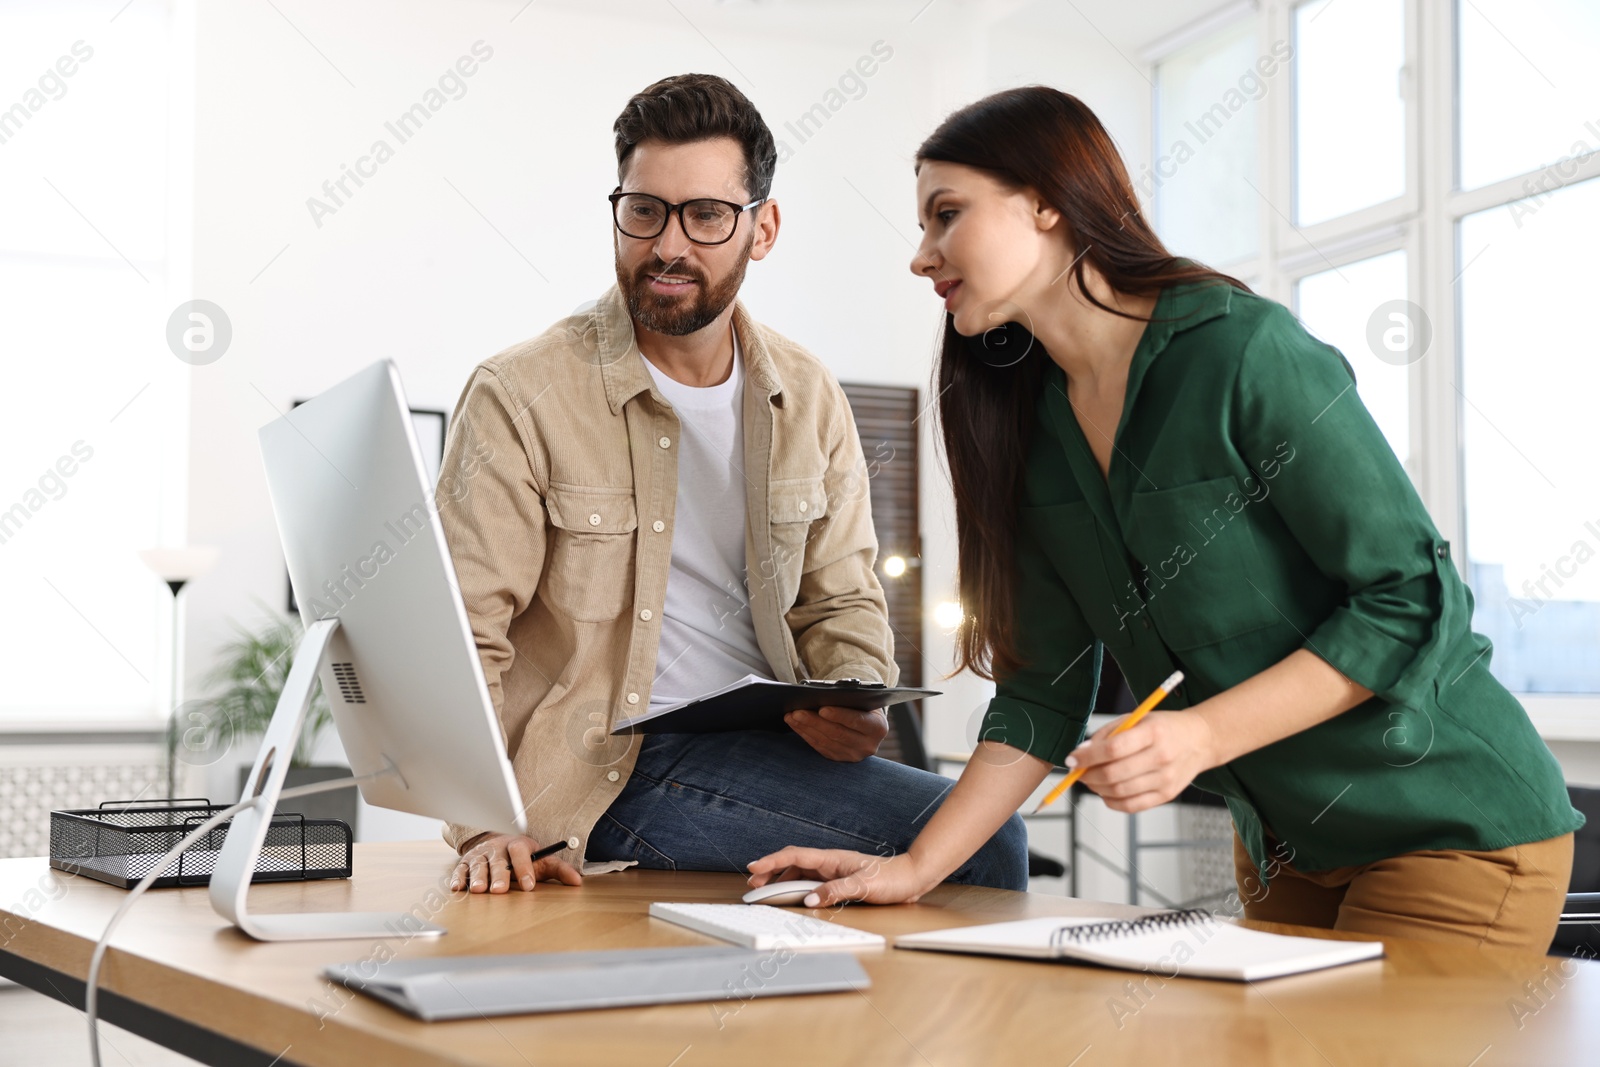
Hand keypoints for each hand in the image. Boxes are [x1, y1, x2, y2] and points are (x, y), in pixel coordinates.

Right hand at [449, 833, 583, 893]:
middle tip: (501, 890)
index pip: (521, 854)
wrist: (497, 841)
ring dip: (478, 877)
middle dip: (499, 875)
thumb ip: (559, 869)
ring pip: (479, 865)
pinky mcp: (466, 862)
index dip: (525, 869)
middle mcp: (497, 849)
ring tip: (480, 890)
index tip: (529, 886)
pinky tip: (458, 888)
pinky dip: (459, 878)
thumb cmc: (523, 856)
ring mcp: (480, 855)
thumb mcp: (542, 859)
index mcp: (517, 845)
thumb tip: (578, 882)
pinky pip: (461, 870)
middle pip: (498, 861)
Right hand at [747, 847, 934, 907]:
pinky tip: (794, 897)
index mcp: (832, 859)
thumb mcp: (863, 886)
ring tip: (767, 892)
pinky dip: (797, 888)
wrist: (911, 878)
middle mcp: (830, 863)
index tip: (753, 868)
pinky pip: (811, 882)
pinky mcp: (840, 881)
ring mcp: (834, 871)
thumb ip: (836, 891)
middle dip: (770, 872)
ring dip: (782, 881)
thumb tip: (809, 899)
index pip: (795, 856)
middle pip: (792, 864)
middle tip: (753, 885)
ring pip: (800, 873)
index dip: (772, 861)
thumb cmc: (892, 878)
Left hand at [785, 705, 887, 760]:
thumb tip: (820, 695)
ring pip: (826, 742)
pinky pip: (820, 748)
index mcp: (878, 727)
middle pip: (837, 733)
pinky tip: (796, 725)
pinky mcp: (840, 759)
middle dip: (814, 721)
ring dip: (806, 728)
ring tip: (791, 716)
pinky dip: (806, 735)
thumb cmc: (861, 704)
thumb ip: (846, 698)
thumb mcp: (860, 699)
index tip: (822, 709)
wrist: (866, 721)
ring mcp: (854, 755)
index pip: (857, 721)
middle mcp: (868, 745)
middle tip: (797, 711)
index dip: (839, 715)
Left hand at [1068, 710, 1216, 813]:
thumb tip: (1080, 753)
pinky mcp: (1167, 795)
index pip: (1113, 749)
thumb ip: (1107, 734)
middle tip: (1076, 770)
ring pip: (1119, 792)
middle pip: (1114, 774)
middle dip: (1087, 775)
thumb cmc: (1162, 728)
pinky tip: (1105, 791)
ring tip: (1090, 778)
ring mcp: (1166, 779)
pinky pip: (1131, 806)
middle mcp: (1161, 757)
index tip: (1071, 758)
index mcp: (1153, 733)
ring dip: (1096, 788)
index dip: (1087, 757)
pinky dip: (1111, 801)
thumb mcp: (1136, 719)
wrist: (1200, 740)